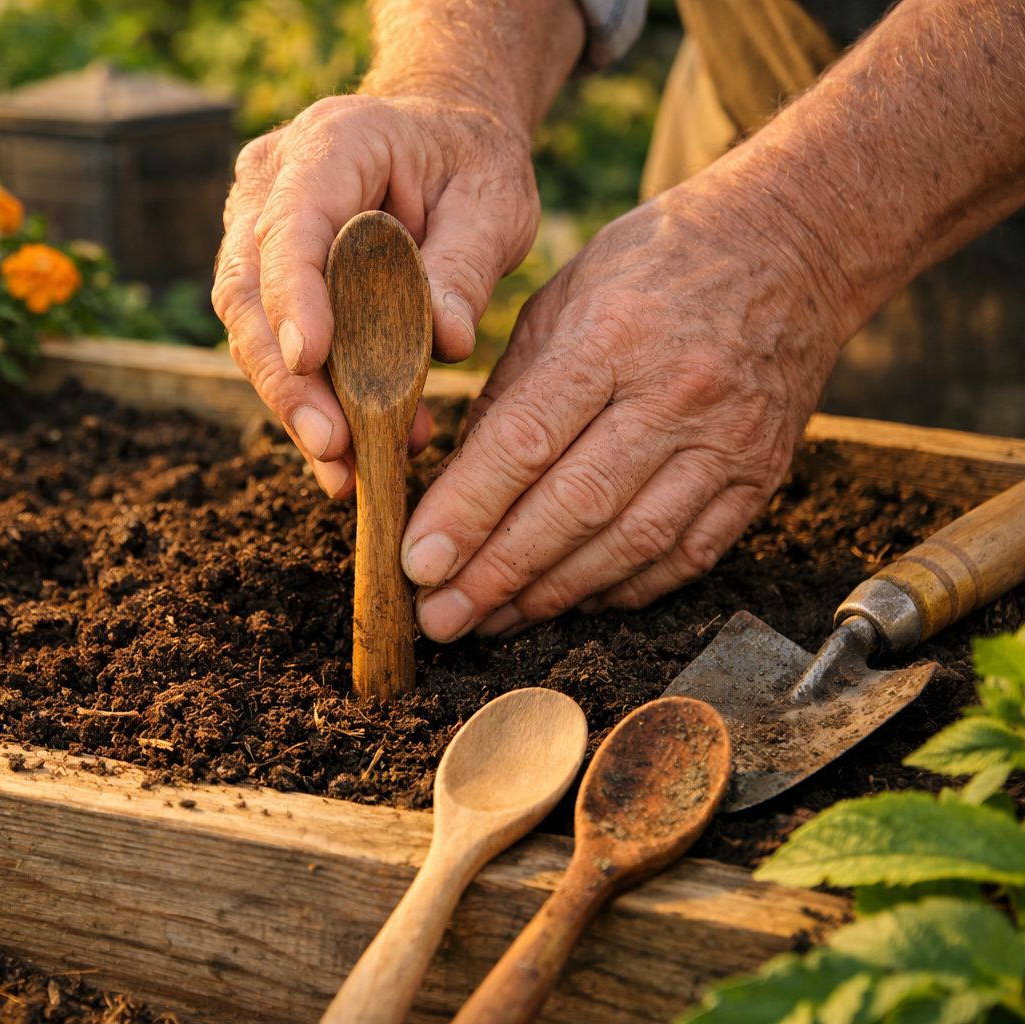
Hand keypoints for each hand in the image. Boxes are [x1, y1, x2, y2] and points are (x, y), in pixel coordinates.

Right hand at [212, 91, 540, 496]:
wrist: (441, 139)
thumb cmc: (469, 161)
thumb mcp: (495, 201)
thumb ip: (465, 266)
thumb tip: (448, 343)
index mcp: (330, 144)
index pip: (291, 225)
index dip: (294, 296)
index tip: (312, 359)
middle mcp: (271, 184)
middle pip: (248, 290)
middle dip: (286, 379)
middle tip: (332, 448)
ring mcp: (253, 230)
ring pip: (249, 329)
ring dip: (294, 404)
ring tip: (345, 467)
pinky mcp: (262, 277)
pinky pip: (272, 346)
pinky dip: (310, 400)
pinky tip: (350, 450)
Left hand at [402, 180, 850, 639]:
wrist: (794, 247)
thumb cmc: (653, 267)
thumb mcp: (562, 299)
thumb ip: (508, 392)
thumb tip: (454, 488)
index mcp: (612, 335)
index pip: (526, 440)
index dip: (467, 510)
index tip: (418, 563)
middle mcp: (677, 392)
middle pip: (575, 506)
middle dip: (497, 573)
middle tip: (440, 619)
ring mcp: (728, 441)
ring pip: (630, 543)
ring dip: (553, 595)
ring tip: (492, 622)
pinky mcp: (761, 476)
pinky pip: (686, 555)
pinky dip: (622, 589)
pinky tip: (571, 604)